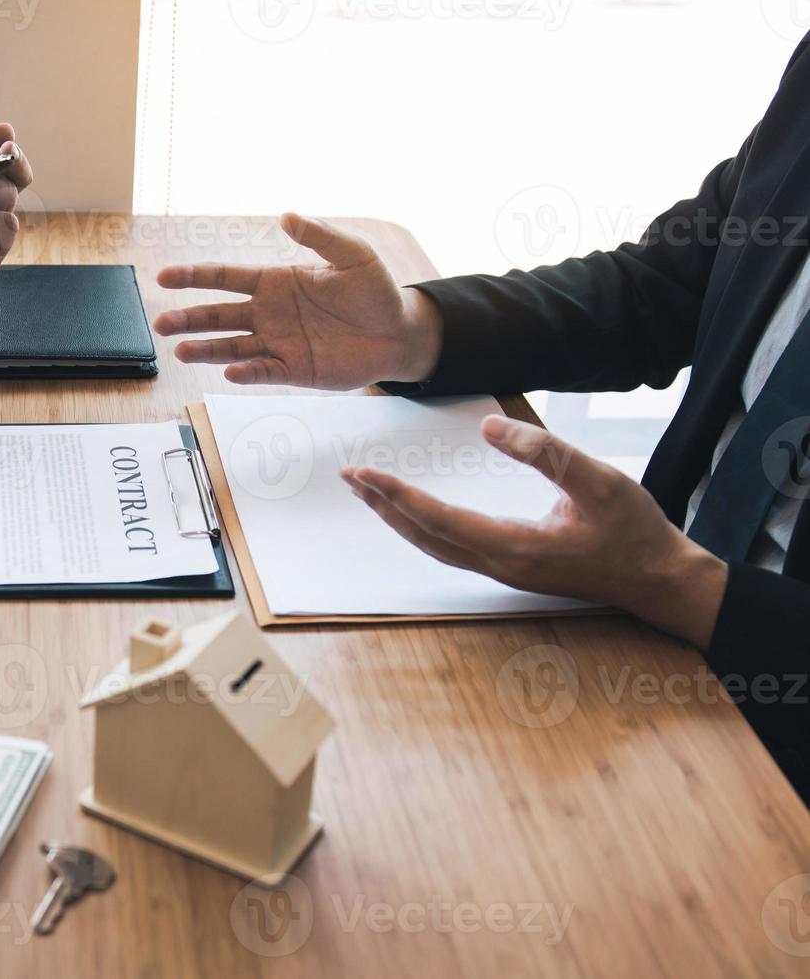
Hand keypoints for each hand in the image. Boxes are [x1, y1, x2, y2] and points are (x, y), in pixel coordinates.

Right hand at [154, 213, 442, 388]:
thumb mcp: (352, 254)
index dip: (194, 277)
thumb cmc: (375, 291)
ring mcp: (278, 344)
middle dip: (188, 319)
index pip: (225, 278)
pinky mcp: (293, 370)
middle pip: (218, 316)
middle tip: (160, 325)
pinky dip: (246, 371)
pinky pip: (263, 372)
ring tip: (180, 352)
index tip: (164, 278)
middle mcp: (269, 314)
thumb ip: (319, 236)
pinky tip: (230, 370)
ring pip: (231, 347)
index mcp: (275, 283)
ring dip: (206, 349)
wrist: (399, 333)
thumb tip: (287, 216)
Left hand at [340, 415, 728, 648]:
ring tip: (369, 493)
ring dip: (398, 519)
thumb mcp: (600, 480)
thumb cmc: (634, 531)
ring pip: (434, 547)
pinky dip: (422, 529)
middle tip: (350, 477)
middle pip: (424, 536)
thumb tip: (488, 430)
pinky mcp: (511, 569)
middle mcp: (500, 565)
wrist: (660, 581)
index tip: (366, 473)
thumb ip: (544, 453)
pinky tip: (414, 514)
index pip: (439, 518)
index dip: (399, 495)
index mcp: (515, 547)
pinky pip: (451, 550)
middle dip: (384, 506)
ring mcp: (504, 572)